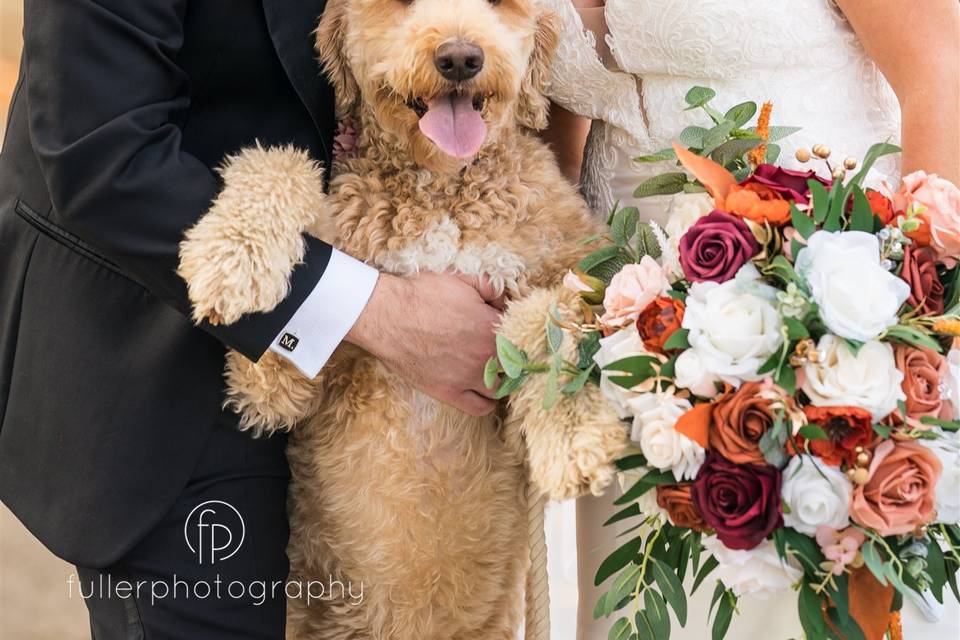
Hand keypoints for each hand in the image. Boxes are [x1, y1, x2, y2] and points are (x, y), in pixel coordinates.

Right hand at [345, 272, 502, 415]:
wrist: (388, 316)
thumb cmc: (423, 294)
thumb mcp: (463, 279)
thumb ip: (491, 288)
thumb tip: (503, 301)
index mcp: (493, 329)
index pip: (522, 336)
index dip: (517, 331)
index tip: (510, 330)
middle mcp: (486, 357)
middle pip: (516, 366)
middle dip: (514, 357)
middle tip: (505, 350)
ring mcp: (468, 378)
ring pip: (502, 388)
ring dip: (502, 380)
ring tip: (496, 371)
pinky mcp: (449, 392)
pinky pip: (480, 408)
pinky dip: (487, 403)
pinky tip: (484, 391)